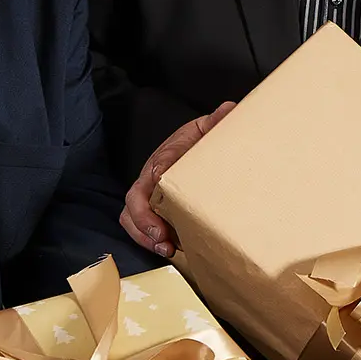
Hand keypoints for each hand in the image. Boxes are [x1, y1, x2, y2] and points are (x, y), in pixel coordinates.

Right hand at [120, 102, 234, 256]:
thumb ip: (217, 122)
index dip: (158, 172)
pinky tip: (167, 250)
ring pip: (131, 214)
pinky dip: (146, 240)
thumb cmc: (198, 144)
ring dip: (143, 234)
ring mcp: (148, 194)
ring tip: (164, 249)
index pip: (158, 162)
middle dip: (144, 218)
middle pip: (135, 196)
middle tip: (162, 235)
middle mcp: (151, 175)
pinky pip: (138, 225)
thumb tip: (229, 109)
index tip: (160, 180)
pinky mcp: (151, 209)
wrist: (193, 150)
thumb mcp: (208, 131)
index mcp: (166, 154)